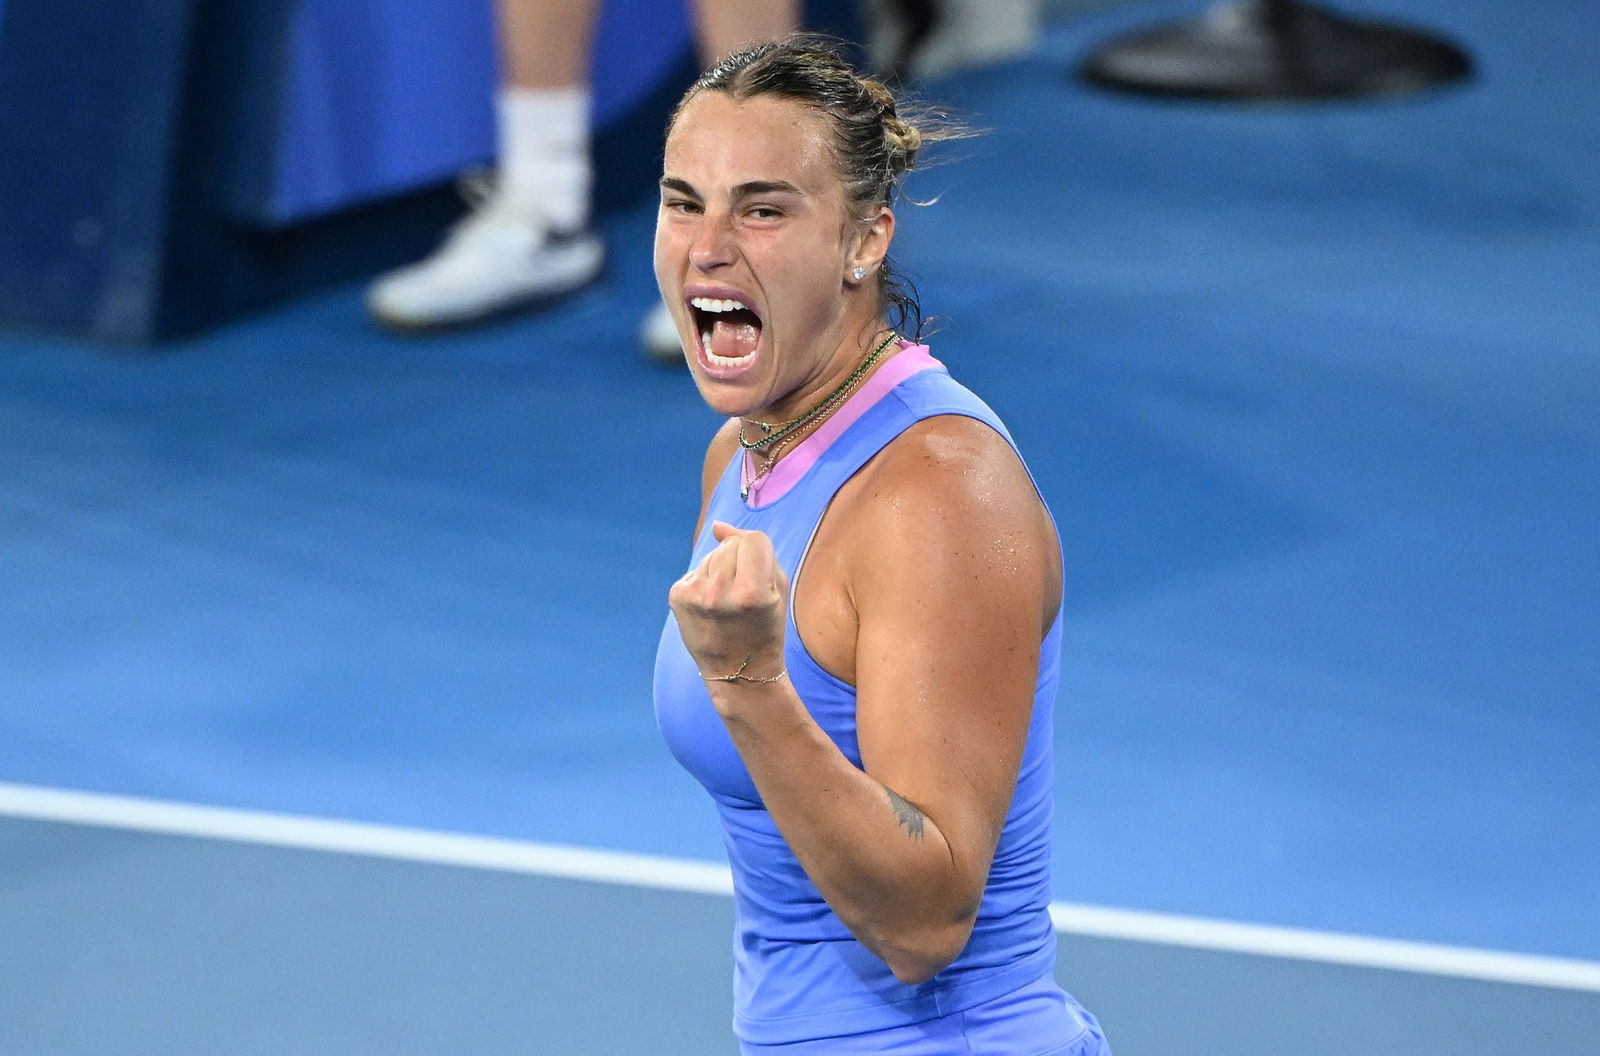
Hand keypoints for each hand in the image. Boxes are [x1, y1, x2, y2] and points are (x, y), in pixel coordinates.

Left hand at [668, 522, 788, 687]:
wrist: (738, 670)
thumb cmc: (765, 626)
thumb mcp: (777, 588)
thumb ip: (755, 548)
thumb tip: (717, 526)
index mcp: (752, 592)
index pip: (755, 539)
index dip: (761, 553)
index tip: (762, 576)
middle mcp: (719, 593)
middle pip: (731, 545)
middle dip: (739, 561)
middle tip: (743, 594)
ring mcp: (695, 595)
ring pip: (711, 555)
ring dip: (720, 570)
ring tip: (726, 601)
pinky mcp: (677, 597)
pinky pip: (696, 570)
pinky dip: (704, 582)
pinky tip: (710, 606)